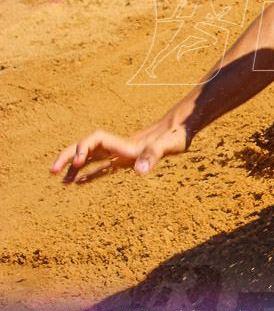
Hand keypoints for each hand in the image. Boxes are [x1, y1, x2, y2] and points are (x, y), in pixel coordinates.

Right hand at [49, 122, 187, 183]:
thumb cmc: (177, 135)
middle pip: (86, 148)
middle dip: (68, 157)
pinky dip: (90, 175)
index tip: (76, 164)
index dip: (83, 148)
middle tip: (52, 172)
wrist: (184, 127)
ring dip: (75, 168)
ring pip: (92, 159)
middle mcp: (120, 147)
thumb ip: (154, 155)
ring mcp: (122, 153)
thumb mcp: (169, 145)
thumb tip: (140, 171)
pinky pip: (104, 168)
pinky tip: (80, 183)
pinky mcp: (128, 160)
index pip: (95, 140)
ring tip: (62, 183)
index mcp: (125, 143)